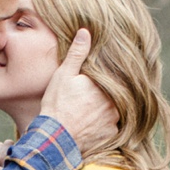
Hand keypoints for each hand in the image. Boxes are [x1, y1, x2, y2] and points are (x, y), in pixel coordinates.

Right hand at [37, 29, 117, 155]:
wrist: (55, 137)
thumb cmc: (58, 104)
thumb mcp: (64, 75)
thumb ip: (77, 53)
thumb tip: (85, 32)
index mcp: (106, 84)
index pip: (112, 76)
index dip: (105, 76)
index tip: (95, 79)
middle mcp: (115, 102)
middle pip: (115, 93)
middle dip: (106, 92)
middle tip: (90, 94)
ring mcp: (114, 120)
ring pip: (115, 109)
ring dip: (106, 108)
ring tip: (90, 109)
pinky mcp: (110, 135)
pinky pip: (111, 126)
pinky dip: (103, 124)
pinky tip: (91, 123)